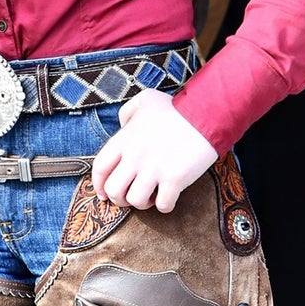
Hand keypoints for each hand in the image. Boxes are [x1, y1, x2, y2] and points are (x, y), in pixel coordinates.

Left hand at [90, 88, 218, 212]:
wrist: (205, 113)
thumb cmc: (176, 108)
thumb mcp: (145, 99)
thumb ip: (127, 112)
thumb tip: (122, 127)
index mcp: (125, 139)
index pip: (100, 168)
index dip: (98, 185)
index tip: (103, 194)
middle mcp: (135, 156)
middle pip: (114, 190)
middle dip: (119, 198)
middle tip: (130, 195)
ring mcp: (154, 169)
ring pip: (135, 201)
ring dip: (143, 202)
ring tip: (152, 194)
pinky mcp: (174, 179)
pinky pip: (162, 205)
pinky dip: (165, 205)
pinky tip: (170, 195)